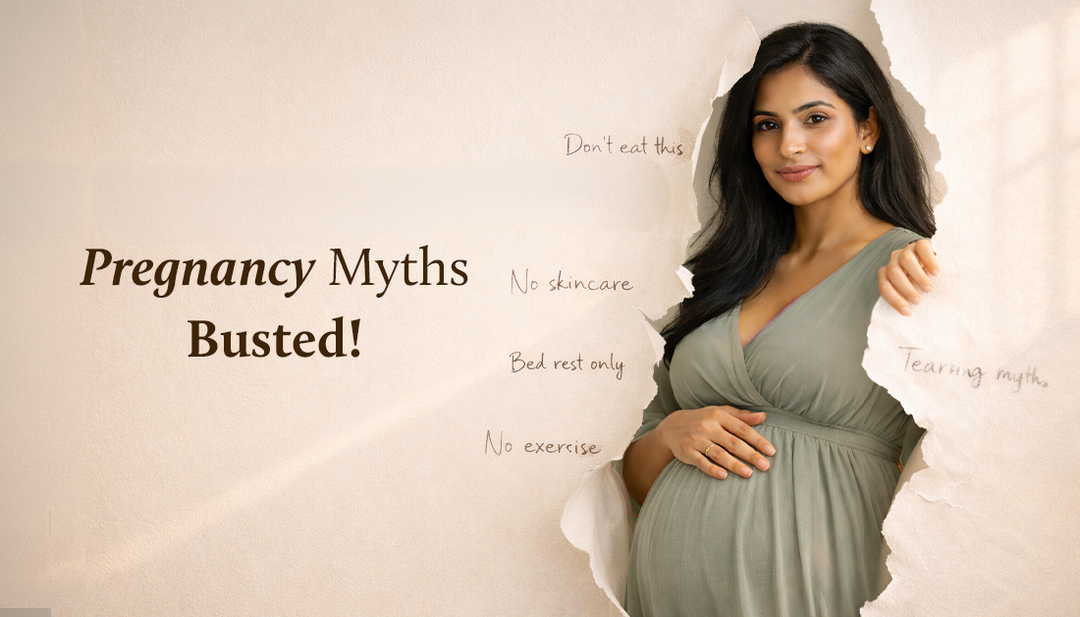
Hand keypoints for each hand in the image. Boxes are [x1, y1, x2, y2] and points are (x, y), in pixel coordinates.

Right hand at [655, 406, 774, 478]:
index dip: (757, 440)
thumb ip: (741, 416)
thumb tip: (764, 416)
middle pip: (732, 442)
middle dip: (750, 455)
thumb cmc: (702, 420)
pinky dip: (711, 469)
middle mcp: (707, 427)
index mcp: (718, 416)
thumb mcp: (719, 413)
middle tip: (765, 466)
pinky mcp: (686, 452)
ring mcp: (696, 440)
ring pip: (718, 453)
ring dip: (734, 464)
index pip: (742, 429)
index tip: (771, 451)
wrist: (671, 427)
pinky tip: (723, 476)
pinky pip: (700, 462)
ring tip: (749, 474)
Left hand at [878, 239, 939, 315]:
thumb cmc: (920, 279)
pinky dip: (929, 261)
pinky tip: (936, 273)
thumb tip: (909, 313)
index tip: (908, 312)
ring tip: (928, 289)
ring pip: (906, 260)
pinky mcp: (920, 243)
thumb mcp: (911, 288)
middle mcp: (894, 260)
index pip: (884, 286)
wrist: (933, 258)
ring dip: (917, 277)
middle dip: (905, 289)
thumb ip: (906, 295)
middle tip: (918, 300)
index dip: (894, 300)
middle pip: (893, 273)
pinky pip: (922, 248)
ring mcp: (906, 250)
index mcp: (887, 273)